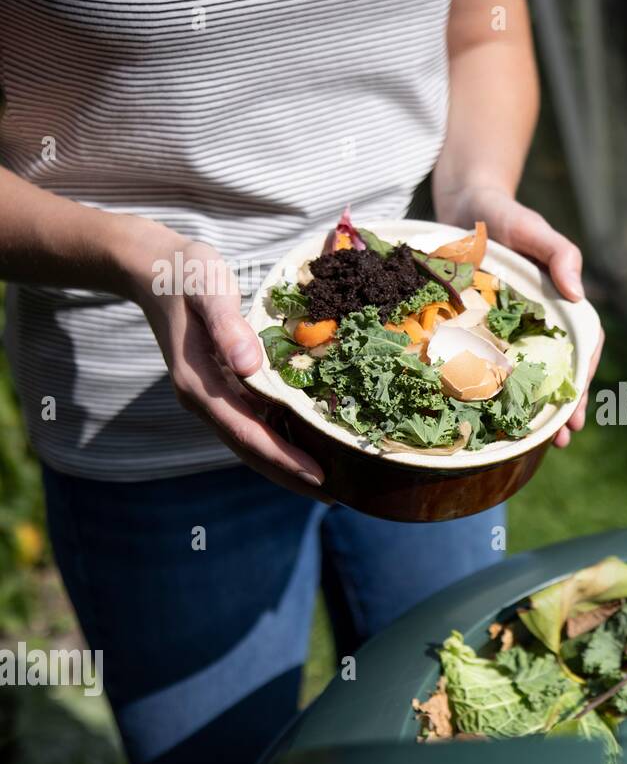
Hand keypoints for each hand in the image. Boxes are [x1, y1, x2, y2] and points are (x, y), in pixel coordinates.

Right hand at [113, 216, 328, 499]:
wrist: (152, 267)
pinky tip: (306, 444)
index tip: (319, 478)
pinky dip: (277, 439)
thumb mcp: (208, 290)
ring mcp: (209, 395)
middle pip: (250, 450)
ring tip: (327, 481)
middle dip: (290, 475)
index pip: (247, 434)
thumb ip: (227, 326)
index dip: (283, 458)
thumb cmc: (186, 274)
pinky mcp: (218, 387)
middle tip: (336, 496)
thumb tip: (249, 366)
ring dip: (285, 464)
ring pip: (250, 441)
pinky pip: (250, 423)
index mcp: (199, 384)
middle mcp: (203, 399)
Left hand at [436, 185, 602, 447]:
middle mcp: (541, 321)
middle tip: (562, 436)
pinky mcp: (483, 330)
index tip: (579, 400)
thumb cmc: (506, 215)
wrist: (465, 206)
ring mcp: (512, 328)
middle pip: (561, 369)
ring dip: (536, 407)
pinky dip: (498, 392)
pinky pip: (493, 364)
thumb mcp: (534, 229)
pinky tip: (494, 418)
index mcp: (561, 303)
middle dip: (564, 404)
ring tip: (537, 441)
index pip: (584, 344)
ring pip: (530, 374)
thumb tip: (578, 294)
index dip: (585, 374)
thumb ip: (560, 253)